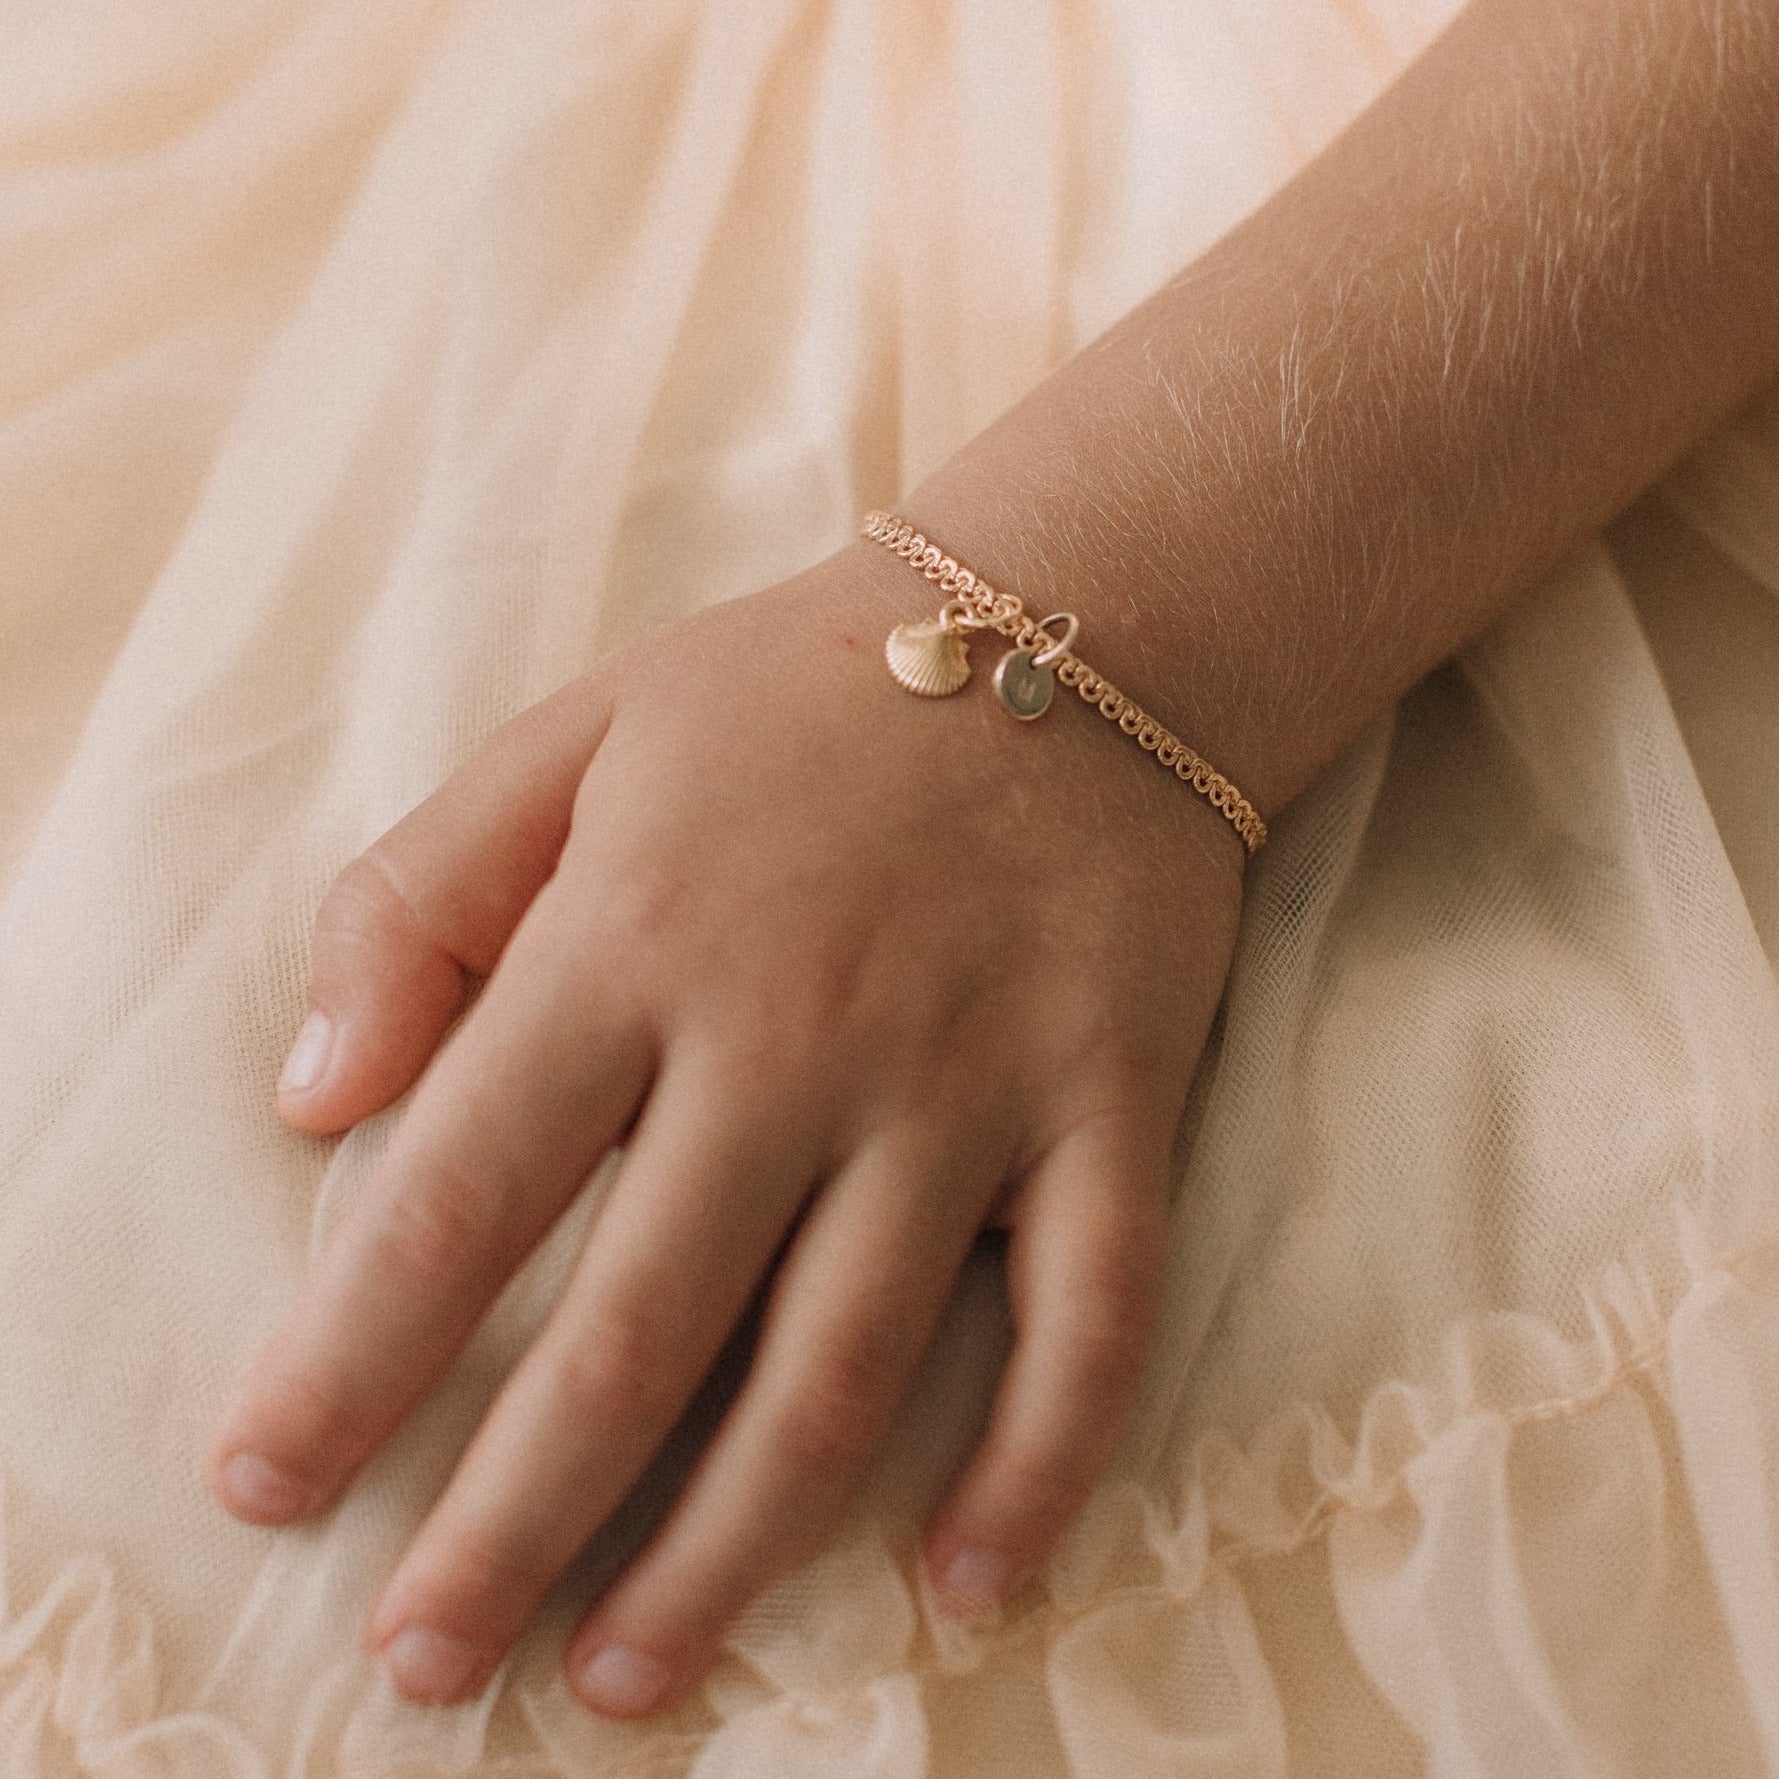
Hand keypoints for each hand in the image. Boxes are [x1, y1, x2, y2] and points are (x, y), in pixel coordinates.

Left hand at [203, 539, 1247, 1716]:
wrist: (1072, 624)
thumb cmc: (800, 691)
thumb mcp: (573, 736)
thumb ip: (416, 901)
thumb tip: (309, 1102)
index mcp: (638, 936)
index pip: (463, 1191)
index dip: (351, 1359)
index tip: (270, 1487)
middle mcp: (798, 1033)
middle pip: (639, 1330)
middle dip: (513, 1520)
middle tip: (429, 1663)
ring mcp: (970, 1082)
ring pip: (844, 1365)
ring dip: (731, 1547)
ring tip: (628, 1672)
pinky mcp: (1111, 1105)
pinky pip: (1090, 1315)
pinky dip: (1037, 1463)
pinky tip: (966, 1579)